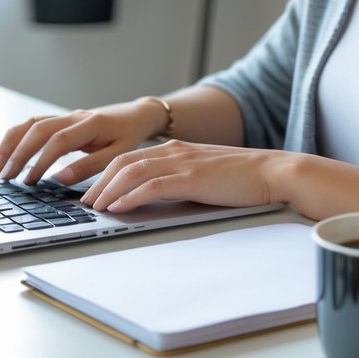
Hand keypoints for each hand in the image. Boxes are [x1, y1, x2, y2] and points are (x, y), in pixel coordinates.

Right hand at [0, 99, 160, 184]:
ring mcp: (67, 115)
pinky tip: (7, 151)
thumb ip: (90, 167)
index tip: (29, 181)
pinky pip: (35, 123)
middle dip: (19, 152)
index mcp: (91, 124)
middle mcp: (75, 116)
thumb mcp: (118, 155)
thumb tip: (60, 179)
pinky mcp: (62, 119)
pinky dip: (18, 136)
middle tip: (5, 176)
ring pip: (32, 123)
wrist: (137, 116)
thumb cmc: (129, 136)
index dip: (41, 161)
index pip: (59, 140)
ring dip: (13, 142)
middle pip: (39, 129)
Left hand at [80, 140, 281, 212]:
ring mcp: (183, 162)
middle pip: (124, 161)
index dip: (107, 173)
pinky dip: (130, 196)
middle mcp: (175, 150)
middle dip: (99, 182)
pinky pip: (152, 186)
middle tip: (84, 202)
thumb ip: (182, 179)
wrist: (274, 172)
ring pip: (132, 171)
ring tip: (94, 207)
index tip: (93, 190)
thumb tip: (159, 198)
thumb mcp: (206, 174)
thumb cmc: (244, 178)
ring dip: (108, 190)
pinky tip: (118, 208)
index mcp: (177, 149)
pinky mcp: (192, 178)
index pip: (131, 157)